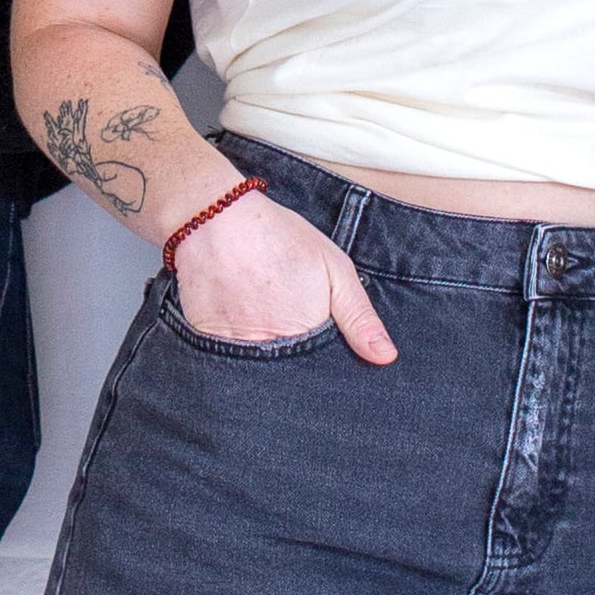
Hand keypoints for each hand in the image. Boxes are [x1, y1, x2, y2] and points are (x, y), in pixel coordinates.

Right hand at [174, 189, 396, 364]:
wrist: (216, 218)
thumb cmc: (279, 238)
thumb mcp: (334, 269)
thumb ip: (359, 317)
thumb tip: (386, 357)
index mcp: (308, 335)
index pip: (324, 371)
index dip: (326, 362)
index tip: (321, 344)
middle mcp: (272, 349)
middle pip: (290, 377)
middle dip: (295, 361)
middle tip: (285, 319)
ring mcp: (237, 350)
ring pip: (258, 374)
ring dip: (265, 356)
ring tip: (260, 316)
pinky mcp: (208, 344)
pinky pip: (227, 362)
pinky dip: (234, 351)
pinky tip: (238, 317)